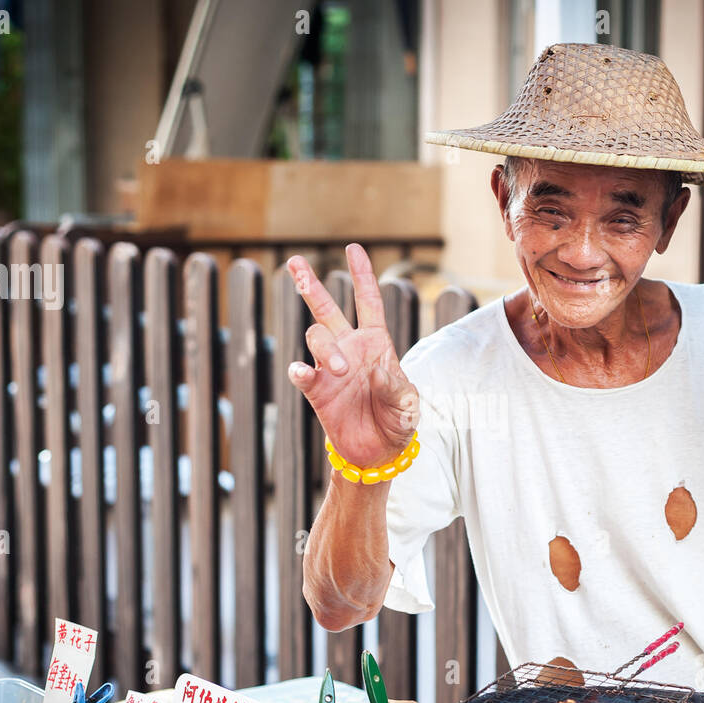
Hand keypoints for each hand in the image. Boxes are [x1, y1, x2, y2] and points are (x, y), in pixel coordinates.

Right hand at [286, 244, 419, 469]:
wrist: (378, 454)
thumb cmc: (398, 422)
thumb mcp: (408, 405)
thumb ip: (395, 387)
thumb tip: (374, 371)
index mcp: (376, 344)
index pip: (369, 302)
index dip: (362, 275)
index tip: (353, 249)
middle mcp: (349, 349)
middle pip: (326, 309)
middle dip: (310, 284)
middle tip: (295, 263)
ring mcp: (329, 368)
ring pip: (315, 337)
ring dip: (326, 348)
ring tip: (340, 370)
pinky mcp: (315, 391)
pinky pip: (301, 372)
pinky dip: (300, 370)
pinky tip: (305, 373)